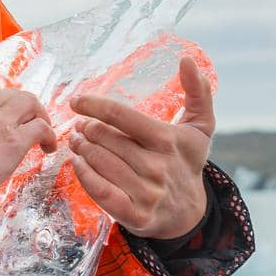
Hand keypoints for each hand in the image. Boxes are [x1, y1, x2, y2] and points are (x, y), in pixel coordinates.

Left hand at [68, 54, 213, 239]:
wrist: (189, 214)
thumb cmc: (187, 162)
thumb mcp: (200, 127)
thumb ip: (198, 92)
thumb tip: (188, 60)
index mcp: (167, 140)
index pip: (121, 116)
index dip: (94, 105)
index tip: (76, 101)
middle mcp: (157, 166)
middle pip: (105, 139)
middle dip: (86, 129)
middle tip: (77, 125)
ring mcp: (146, 193)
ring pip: (100, 162)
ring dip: (81, 148)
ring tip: (75, 141)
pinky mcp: (135, 215)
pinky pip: (101, 192)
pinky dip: (84, 175)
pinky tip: (77, 163)